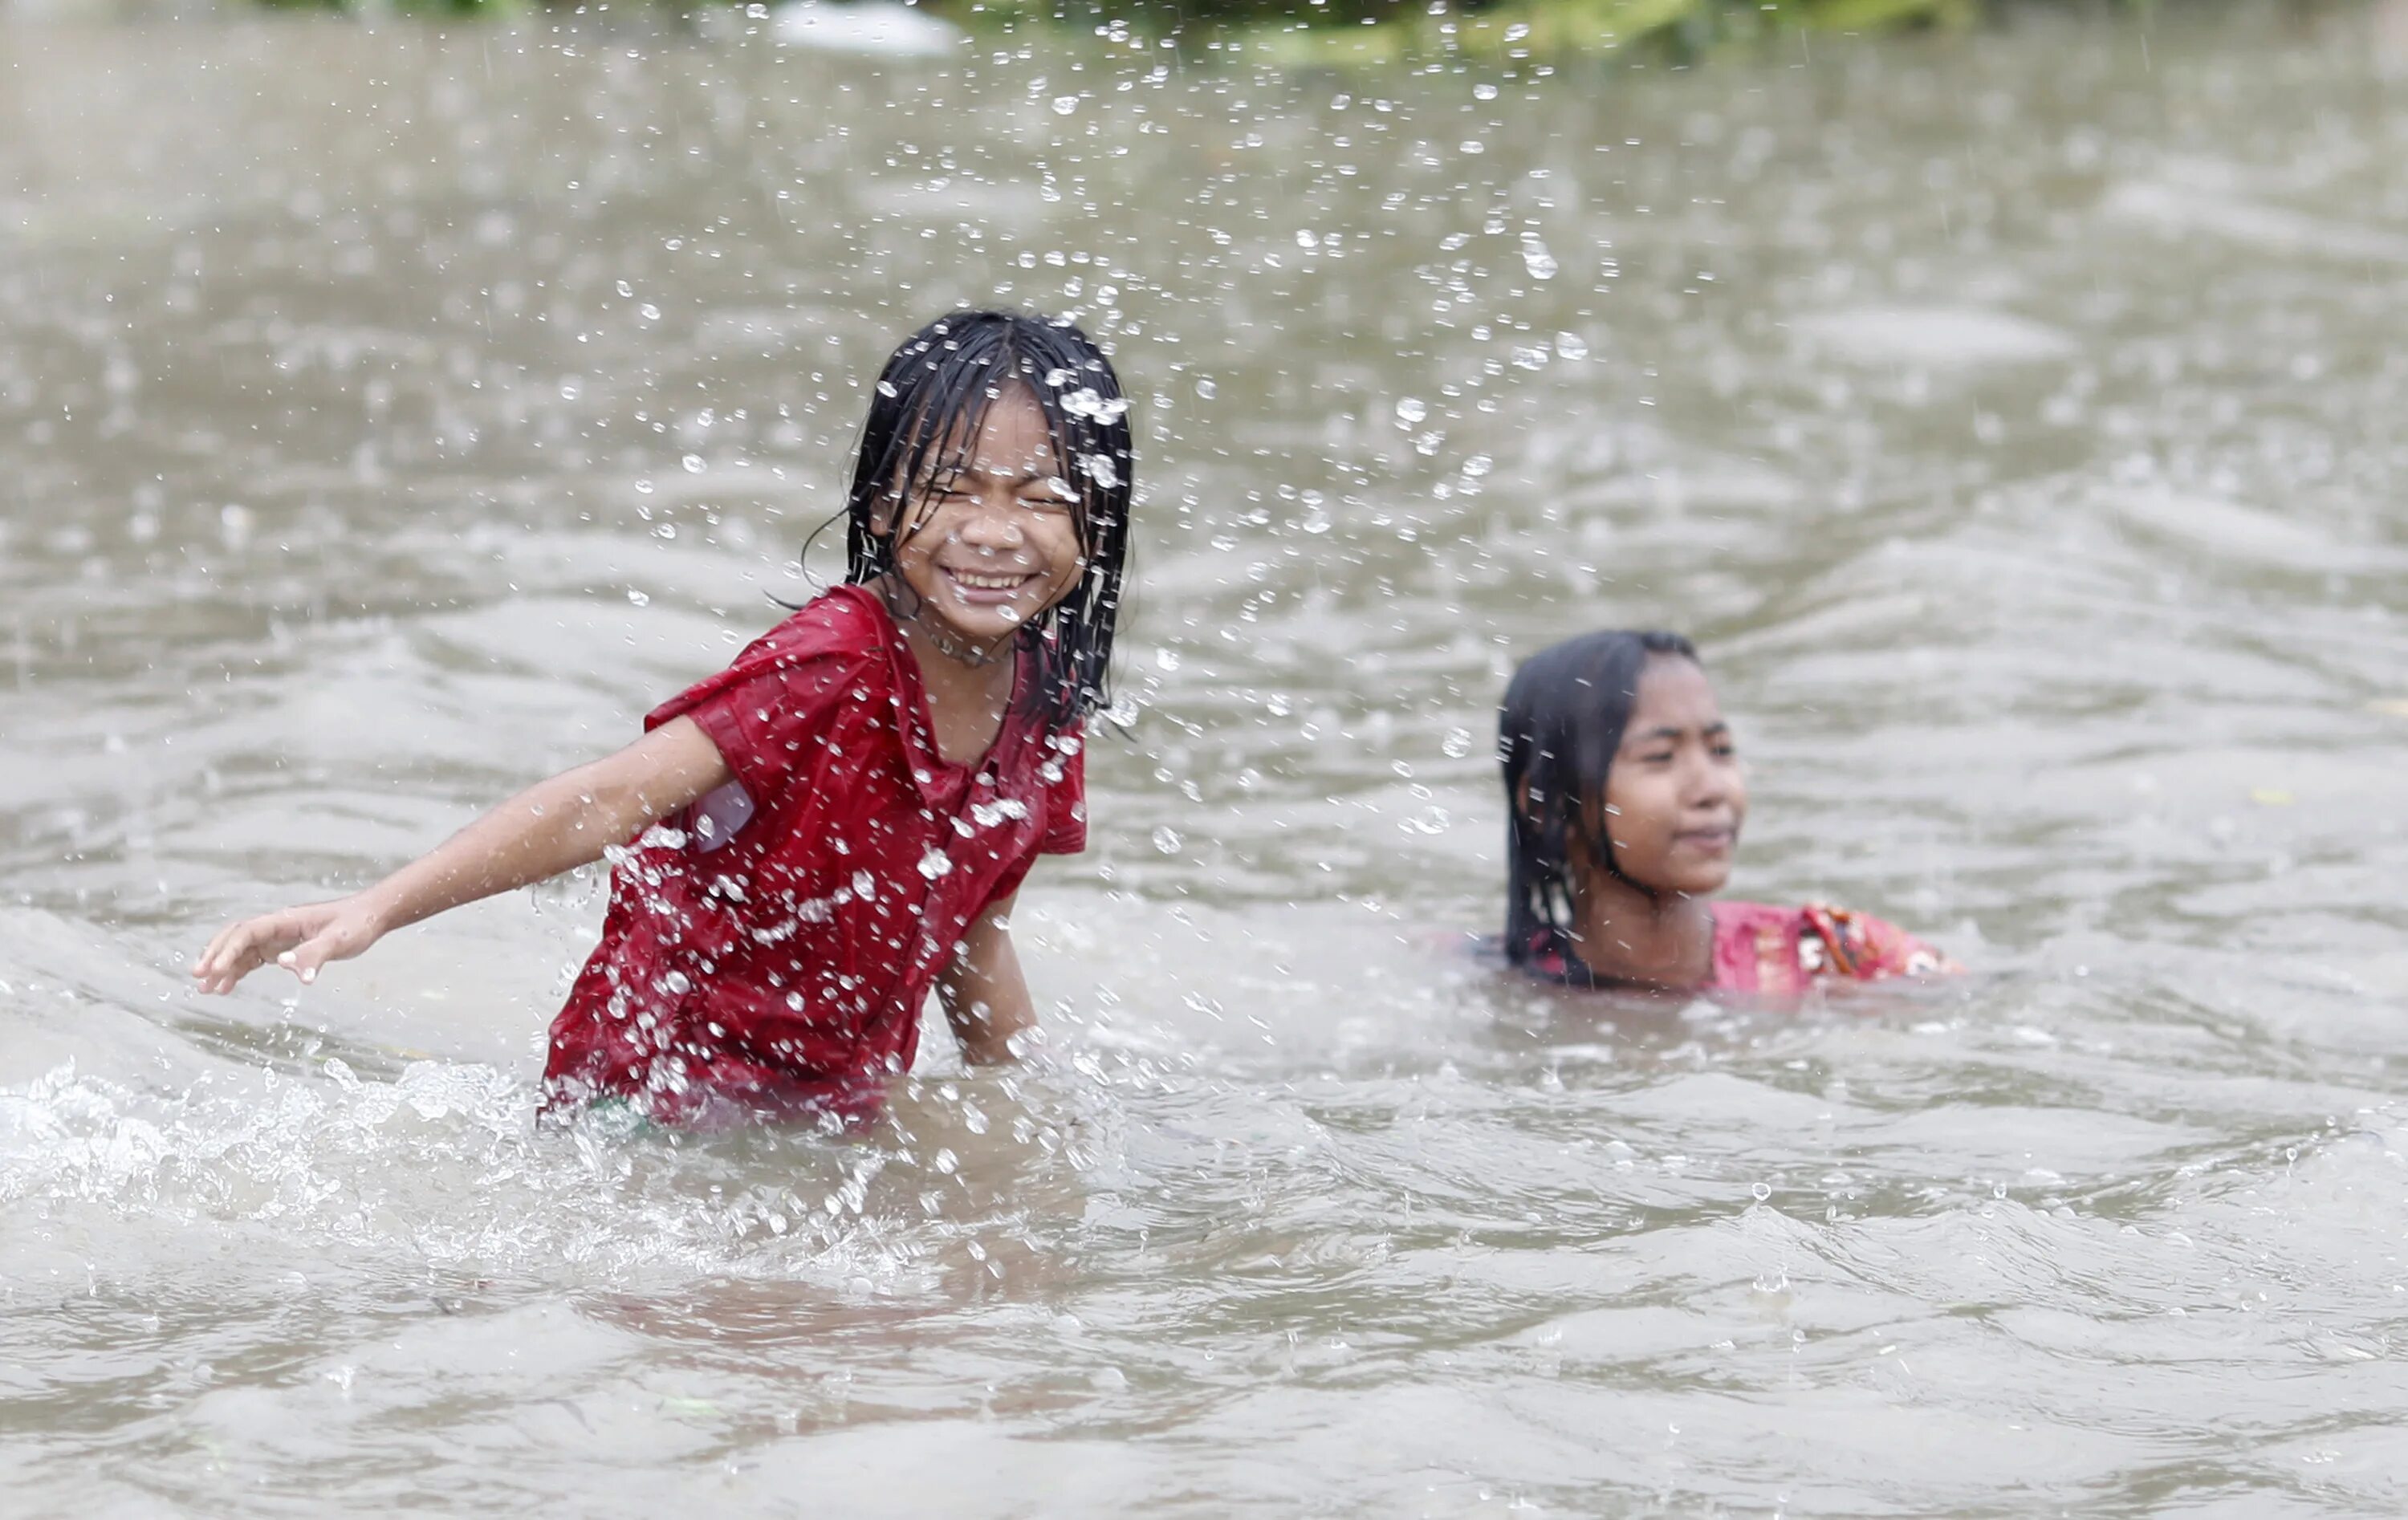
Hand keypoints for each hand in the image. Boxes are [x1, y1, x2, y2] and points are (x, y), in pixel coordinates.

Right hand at [190, 896, 385, 994]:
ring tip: (205, 990)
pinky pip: (252, 960)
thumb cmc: (356, 924)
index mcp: (285, 919)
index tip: (216, 970)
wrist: (370, 916)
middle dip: (215, 955)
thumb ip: (314, 954)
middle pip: (234, 938)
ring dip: (222, 968)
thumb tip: (287, 968)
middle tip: (198, 977)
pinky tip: (226, 988)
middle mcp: (276, 926)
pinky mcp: (281, 948)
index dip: (228, 949)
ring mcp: (277, 937)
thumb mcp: (339, 940)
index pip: (247, 932)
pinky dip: (237, 973)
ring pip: (240, 951)